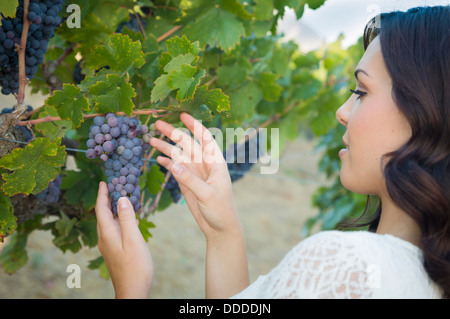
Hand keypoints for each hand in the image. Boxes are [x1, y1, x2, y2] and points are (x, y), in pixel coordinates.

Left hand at [95, 181, 152, 298]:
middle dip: (107, 199)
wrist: (133, 291)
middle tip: (114, 186)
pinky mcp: (115, 250)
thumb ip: (126, 218)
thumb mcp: (133, 239)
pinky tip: (129, 219)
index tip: (104, 181)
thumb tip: (122, 199)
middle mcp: (105, 238)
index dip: (102, 195)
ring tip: (122, 198)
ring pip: (108, 222)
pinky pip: (114, 229)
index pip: (101, 209)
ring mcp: (109, 245)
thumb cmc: (135, 266)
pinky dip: (119, 219)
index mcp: (107, 234)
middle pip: (102, 214)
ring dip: (114, 209)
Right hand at [150, 112, 241, 238]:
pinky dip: (167, 163)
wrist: (220, 228)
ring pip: (178, 155)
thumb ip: (191, 180)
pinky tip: (158, 158)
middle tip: (157, 124)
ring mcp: (194, 173)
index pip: (205, 139)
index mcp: (215, 163)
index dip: (195, 126)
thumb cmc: (221, 210)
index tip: (183, 115)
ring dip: (166, 147)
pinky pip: (175, 169)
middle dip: (173, 133)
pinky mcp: (187, 183)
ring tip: (151, 139)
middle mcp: (204, 164)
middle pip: (187, 144)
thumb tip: (173, 164)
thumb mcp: (208, 195)